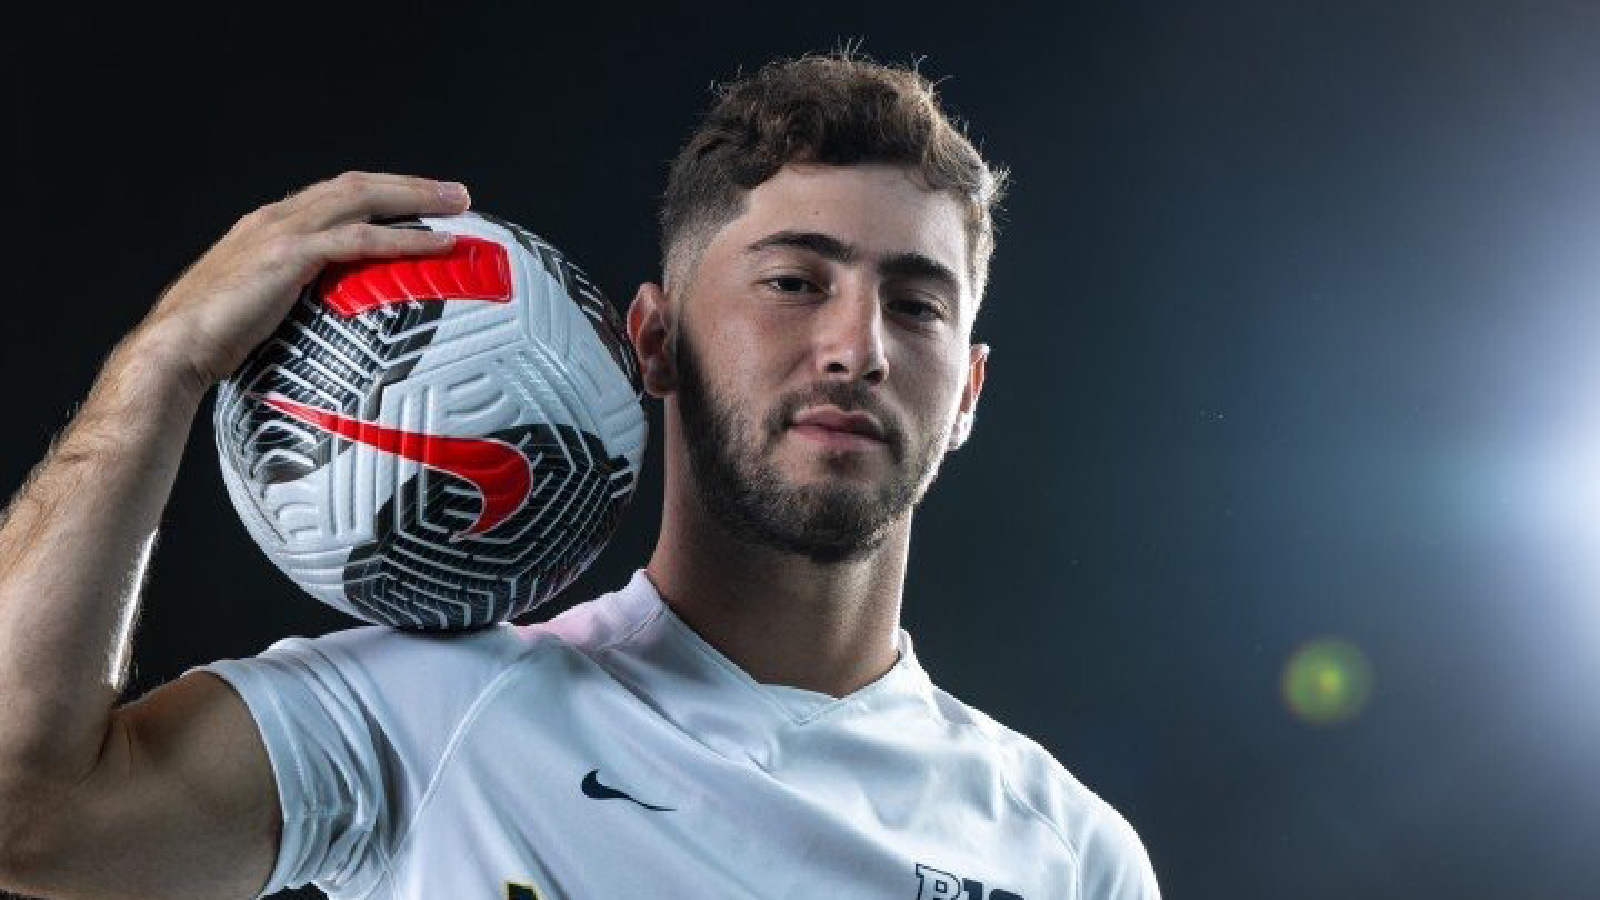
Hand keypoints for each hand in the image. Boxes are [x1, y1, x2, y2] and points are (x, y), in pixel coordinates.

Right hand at [132, 171, 471, 394]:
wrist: (173, 349)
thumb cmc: (213, 342)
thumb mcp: (260, 308)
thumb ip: (292, 298)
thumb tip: (331, 320)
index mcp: (270, 226)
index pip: (336, 195)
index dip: (381, 192)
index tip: (420, 199)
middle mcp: (278, 218)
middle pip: (357, 185)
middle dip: (410, 185)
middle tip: (457, 193)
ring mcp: (282, 233)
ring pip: (362, 199)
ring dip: (416, 198)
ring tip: (460, 206)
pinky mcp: (289, 257)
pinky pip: (360, 240)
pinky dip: (404, 239)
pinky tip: (438, 245)